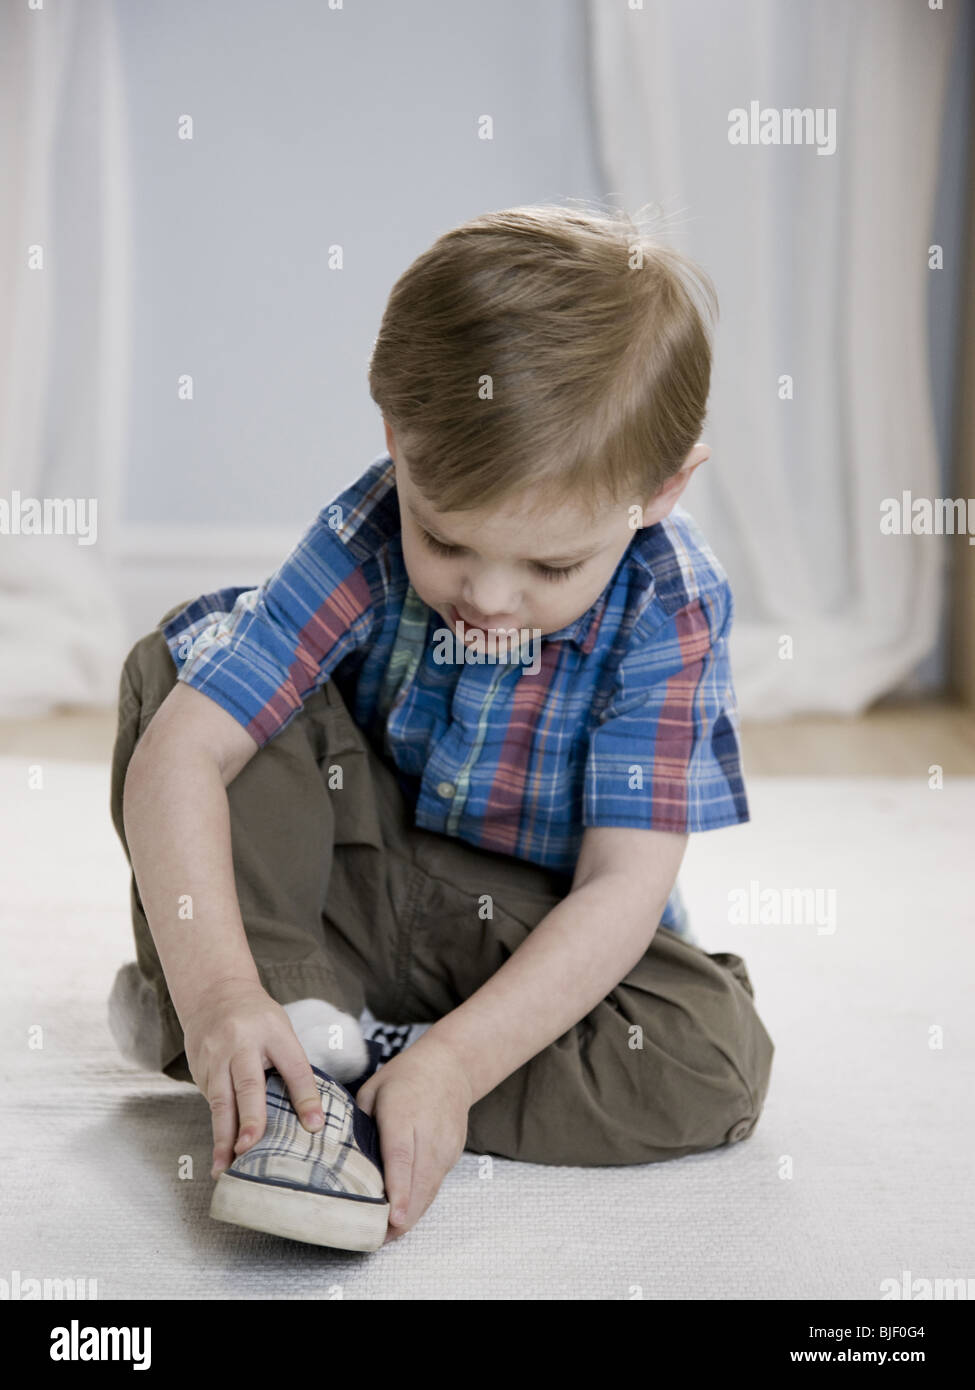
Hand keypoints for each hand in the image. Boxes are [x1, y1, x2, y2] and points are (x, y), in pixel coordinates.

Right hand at [180, 978, 325, 1179]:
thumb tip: (309, 1117)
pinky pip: (210, 1101)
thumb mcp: (282, 1032)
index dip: (305, 1096)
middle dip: (250, 1119)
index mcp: (272, 1031)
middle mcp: (241, 1043)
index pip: (294, 1066)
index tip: (313, 1126)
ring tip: (225, 1167)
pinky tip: (221, 1148)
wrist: (215, 993)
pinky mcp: (198, 1067)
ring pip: (220, 1100)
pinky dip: (217, 1125)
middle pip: (248, 1084)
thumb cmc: (258, 1019)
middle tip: (250, 1148)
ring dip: (223, 1135)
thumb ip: (292, 1068)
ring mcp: (215, 1055)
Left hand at [354, 1031, 472, 1243]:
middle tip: (377, 1238)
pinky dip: (421, 1202)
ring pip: (430, 1190)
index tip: (392, 1217)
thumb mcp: (373, 1090)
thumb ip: (359, 1123)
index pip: (401, 1158)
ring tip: (386, 1235)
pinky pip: (436, 1185)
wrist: (450, 1065)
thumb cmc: (405, 1076)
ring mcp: (445, 1145)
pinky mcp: (453, 1154)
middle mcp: (429, 1133)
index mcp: (404, 1114)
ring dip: (411, 1215)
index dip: (398, 1190)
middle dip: (402, 1216)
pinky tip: (404, 1214)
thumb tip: (343, 1157)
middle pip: (419, 1182)